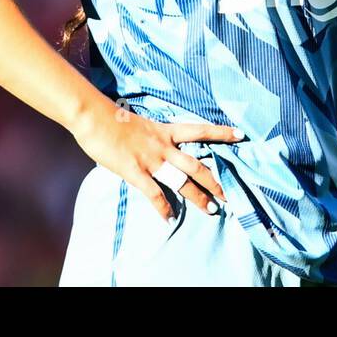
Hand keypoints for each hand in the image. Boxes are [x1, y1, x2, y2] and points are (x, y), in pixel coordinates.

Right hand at [70, 100, 245, 219]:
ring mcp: (151, 160)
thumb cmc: (114, 119)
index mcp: (167, 130)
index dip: (222, 132)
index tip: (241, 135)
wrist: (95, 118)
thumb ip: (153, 137)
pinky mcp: (136, 172)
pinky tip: (169, 218)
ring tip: (213, 210)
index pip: (201, 130)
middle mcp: (165, 146)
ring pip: (183, 181)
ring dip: (198, 197)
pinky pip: (154, 193)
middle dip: (215, 181)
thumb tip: (156, 146)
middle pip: (198, 165)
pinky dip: (163, 208)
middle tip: (230, 195)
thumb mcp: (142, 124)